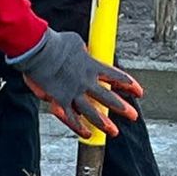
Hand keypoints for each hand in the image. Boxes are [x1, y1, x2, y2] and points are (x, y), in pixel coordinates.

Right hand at [10, 29, 142, 137]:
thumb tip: (84, 49)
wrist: (38, 50)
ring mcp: (73, 93)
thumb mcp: (75, 41)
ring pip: (92, 112)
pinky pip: (71, 118)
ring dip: (104, 123)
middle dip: (123, 108)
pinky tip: (87, 133)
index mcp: (92, 66)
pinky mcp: (60, 101)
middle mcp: (86, 82)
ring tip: (114, 132)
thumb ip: (83, 49)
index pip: (116, 77)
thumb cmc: (55, 42)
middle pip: (108, 98)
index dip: (129, 85)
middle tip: (133, 116)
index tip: (138, 92)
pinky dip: (79, 127)